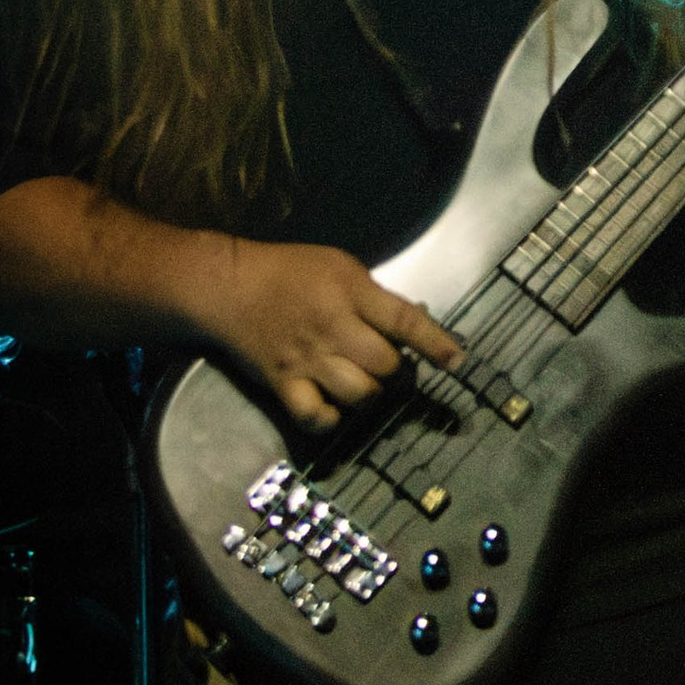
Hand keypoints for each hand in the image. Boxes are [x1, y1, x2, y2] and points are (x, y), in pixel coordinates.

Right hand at [190, 239, 463, 435]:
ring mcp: (307, 359)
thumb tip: (412, 326)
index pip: (403, 320)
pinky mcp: (282, 382)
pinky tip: (334, 407)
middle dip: (398, 370)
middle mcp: (332, 327)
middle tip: (393, 366)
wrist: (227, 286)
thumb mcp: (339, 266)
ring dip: (371, 394)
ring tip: (364, 382)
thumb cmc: (288, 271)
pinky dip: (331, 418)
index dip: (435, 343)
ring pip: (360, 394)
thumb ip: (373, 298)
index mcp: (349, 292)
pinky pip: (316, 416)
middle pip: (385, 365)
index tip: (457, 361)